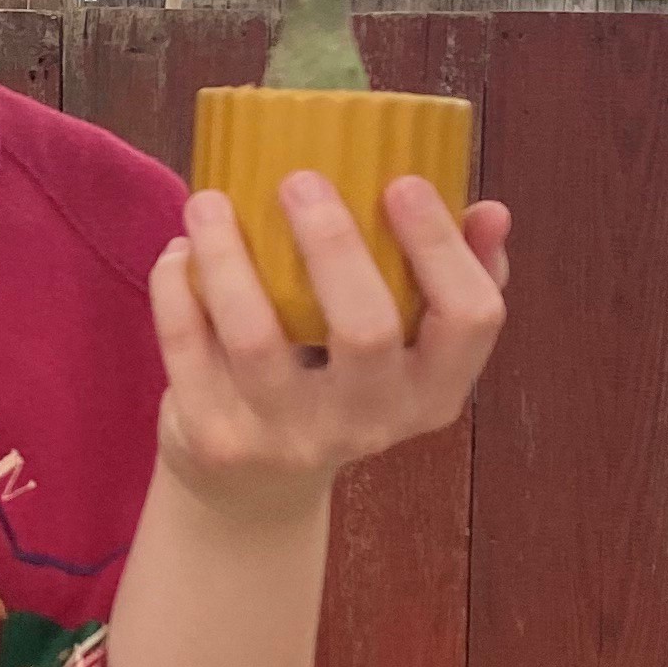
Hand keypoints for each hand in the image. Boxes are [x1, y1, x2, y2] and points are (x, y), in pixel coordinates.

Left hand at [151, 172, 512, 519]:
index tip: (402, 181)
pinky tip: (179, 252)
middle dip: (333, 244)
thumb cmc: (340, 381)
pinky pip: (187, 351)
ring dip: (229, 257)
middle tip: (299, 179)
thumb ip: (453, 276)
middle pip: (366, 328)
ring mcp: (289, 438)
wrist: (254, 487)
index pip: (469, 319)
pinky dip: (176, 291)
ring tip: (210, 202)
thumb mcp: (406, 350)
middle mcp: (369, 421)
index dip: (441, 248)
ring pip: (257, 337)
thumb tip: (491, 210)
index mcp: (432, 390)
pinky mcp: (217, 440)